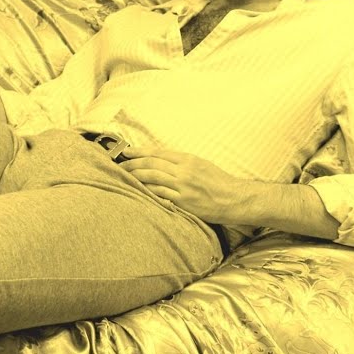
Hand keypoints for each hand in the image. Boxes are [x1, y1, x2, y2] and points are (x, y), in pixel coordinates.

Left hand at [118, 145, 247, 223]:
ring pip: (152, 178)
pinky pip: (160, 194)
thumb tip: (162, 161)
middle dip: (133, 163)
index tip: (127, 152)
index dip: (140, 151)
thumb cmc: (219, 182)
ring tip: (124, 176)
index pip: (158, 153)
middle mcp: (184, 170)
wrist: (234, 199)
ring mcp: (183, 186)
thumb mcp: (202, 165)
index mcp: (188, 159)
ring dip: (135, 176)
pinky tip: (137, 190)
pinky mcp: (183, 201)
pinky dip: (147, 191)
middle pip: (151, 164)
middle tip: (119, 165)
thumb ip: (182, 162)